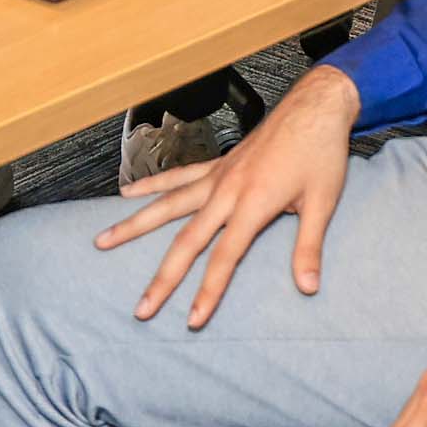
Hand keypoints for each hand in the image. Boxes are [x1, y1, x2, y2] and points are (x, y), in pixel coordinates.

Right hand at [97, 61, 360, 327]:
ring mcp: (218, 175)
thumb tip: (308, 287)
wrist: (316, 106)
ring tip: (103, 241)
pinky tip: (127, 193)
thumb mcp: (323, 201)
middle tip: (141, 308)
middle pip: (186, 240)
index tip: (192, 320)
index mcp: (253, 202)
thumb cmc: (321, 152)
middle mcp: (227, 190)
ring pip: (168, 205)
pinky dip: (151, 185)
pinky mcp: (217, 163)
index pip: (225, 257)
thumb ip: (309, 246)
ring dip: (135, 225)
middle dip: (163, 278)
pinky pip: (177, 177)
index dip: (208, 292)